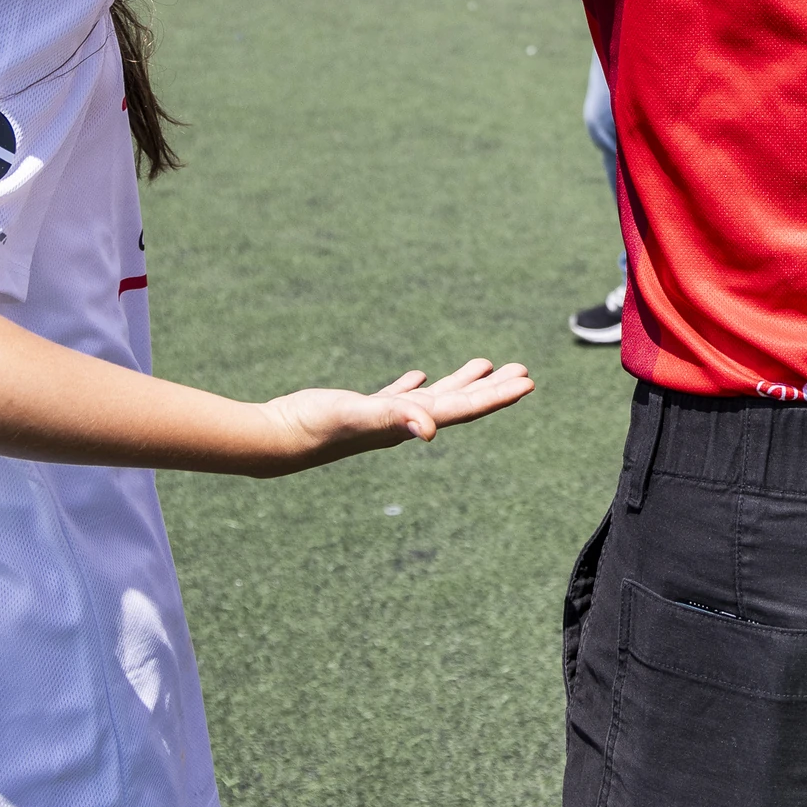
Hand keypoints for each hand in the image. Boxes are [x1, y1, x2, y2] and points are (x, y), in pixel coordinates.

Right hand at [251, 358, 533, 475]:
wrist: (278, 440)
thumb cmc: (317, 428)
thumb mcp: (359, 416)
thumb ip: (394, 417)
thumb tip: (430, 429)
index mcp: (410, 422)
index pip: (465, 408)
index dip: (498, 396)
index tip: (528, 382)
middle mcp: (403, 423)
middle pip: (458, 402)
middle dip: (492, 388)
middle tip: (523, 371)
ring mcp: (382, 417)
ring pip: (431, 396)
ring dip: (459, 382)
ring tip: (484, 366)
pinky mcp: (360, 409)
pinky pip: (395, 396)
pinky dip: (411, 387)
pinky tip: (417, 377)